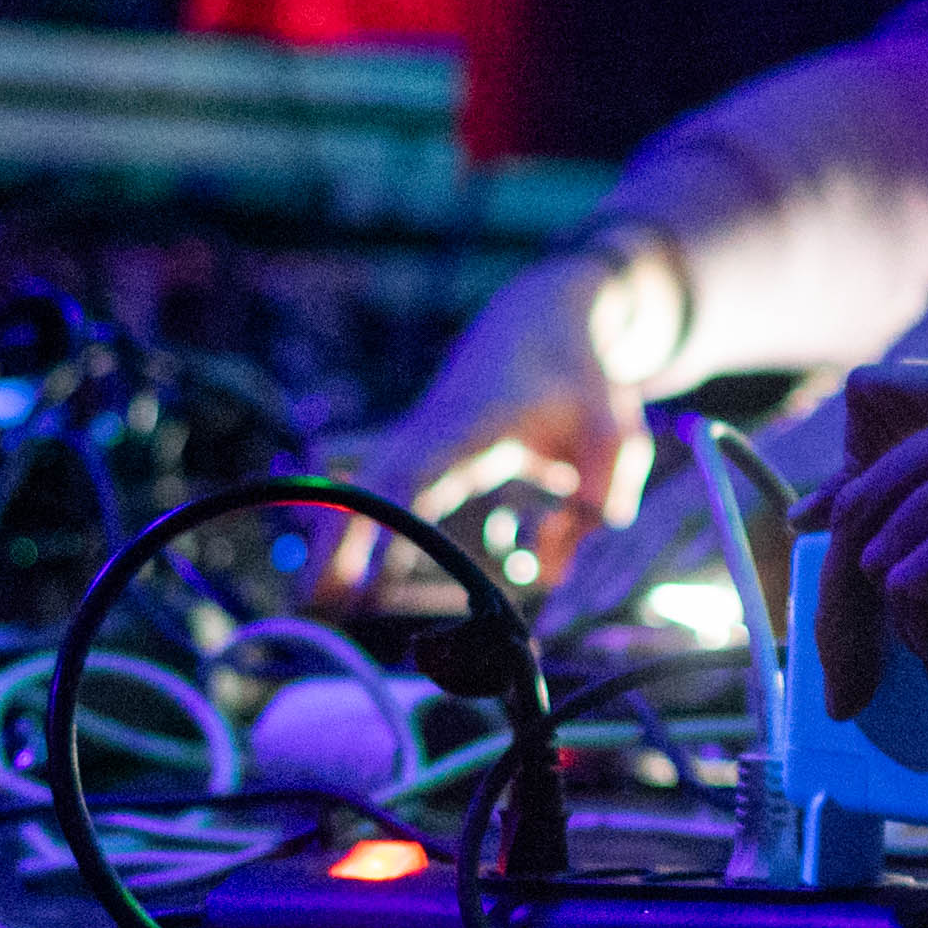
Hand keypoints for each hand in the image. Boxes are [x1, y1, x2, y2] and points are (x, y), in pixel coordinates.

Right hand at [318, 234, 680, 599]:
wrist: (541, 321)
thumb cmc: (579, 377)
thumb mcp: (615, 432)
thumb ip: (603, 497)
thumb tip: (553, 569)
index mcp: (467, 426)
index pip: (410, 479)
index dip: (381, 527)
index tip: (360, 577)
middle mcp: (428, 435)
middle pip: (365, 489)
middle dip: (335, 542)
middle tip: (311, 604)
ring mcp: (416, 444)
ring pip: (361, 494)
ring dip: (336, 543)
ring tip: (317, 606)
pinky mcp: (418, 460)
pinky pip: (377, 500)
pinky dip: (356, 535)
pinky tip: (345, 583)